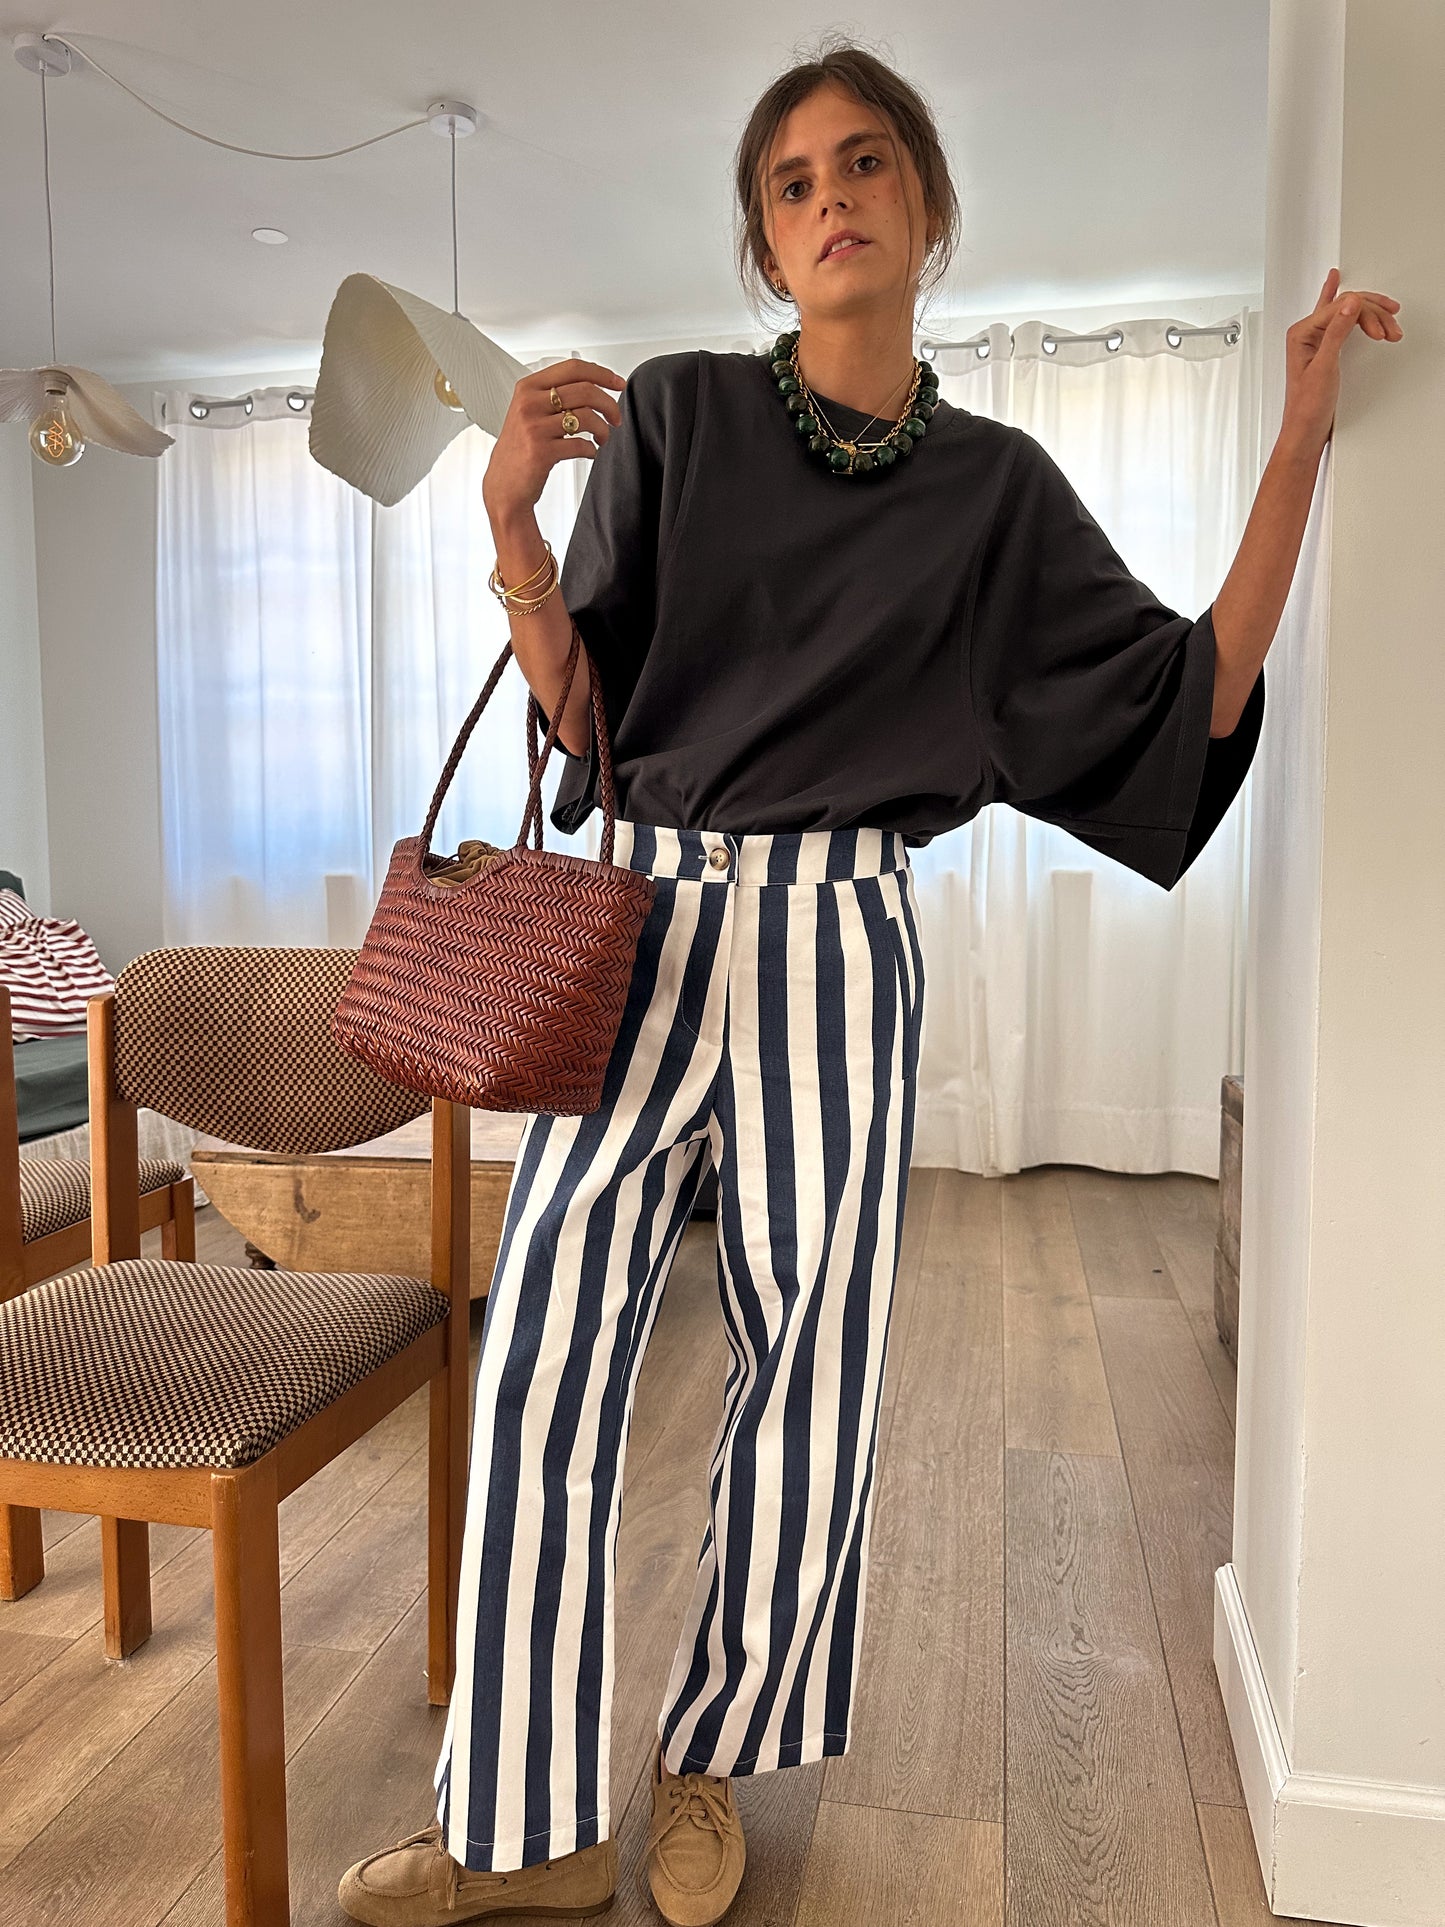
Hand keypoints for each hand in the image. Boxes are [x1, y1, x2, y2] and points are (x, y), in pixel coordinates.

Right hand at [483, 358, 626, 523]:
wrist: (504, 485)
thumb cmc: (519, 449)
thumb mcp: (529, 412)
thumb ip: (553, 395)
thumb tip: (593, 385)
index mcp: (528, 388)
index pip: (573, 369)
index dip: (602, 374)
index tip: (617, 383)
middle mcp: (529, 403)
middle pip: (585, 390)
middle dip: (609, 405)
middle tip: (615, 417)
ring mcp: (534, 427)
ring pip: (587, 416)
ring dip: (603, 429)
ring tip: (602, 437)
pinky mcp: (541, 451)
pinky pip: (581, 444)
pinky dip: (592, 450)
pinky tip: (589, 452)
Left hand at [1278, 268, 1402, 459]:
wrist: (1306, 431)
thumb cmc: (1307, 407)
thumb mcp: (1325, 367)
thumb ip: (1337, 333)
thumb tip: (1350, 304)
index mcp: (1301, 333)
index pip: (1340, 307)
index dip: (1366, 314)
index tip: (1382, 329)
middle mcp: (1306, 333)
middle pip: (1345, 306)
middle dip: (1373, 313)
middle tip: (1391, 326)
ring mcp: (1314, 340)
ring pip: (1347, 312)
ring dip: (1370, 314)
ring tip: (1389, 323)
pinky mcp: (1323, 349)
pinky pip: (1335, 318)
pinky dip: (1345, 306)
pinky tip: (1334, 284)